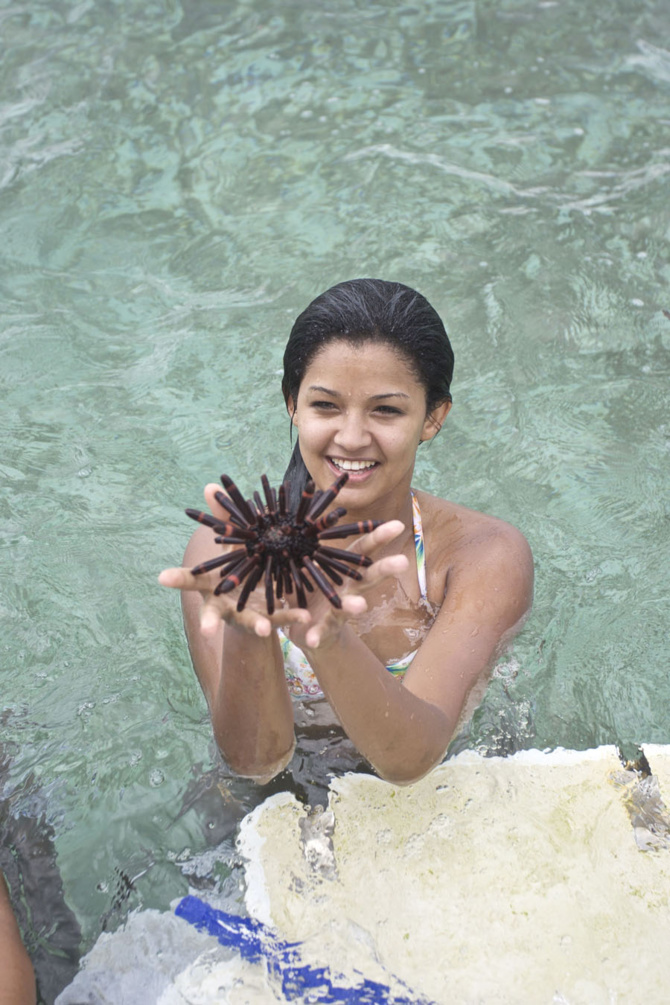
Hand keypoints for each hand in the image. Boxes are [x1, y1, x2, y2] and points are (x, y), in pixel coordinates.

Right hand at [159, 483, 311, 638]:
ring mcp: (245, 616)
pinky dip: (292, 618)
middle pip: (211, 613)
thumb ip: (222, 518)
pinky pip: (282, 618)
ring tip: (266, 629)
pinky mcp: (270, 620)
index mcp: (210, 585)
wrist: (256, 610)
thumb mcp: (230, 546)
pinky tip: (305, 616)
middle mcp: (223, 604)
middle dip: (208, 622)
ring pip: (249, 623)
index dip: (175, 579)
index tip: (161, 577)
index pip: (189, 581)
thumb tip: (209, 485)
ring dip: (258, 626)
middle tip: (205, 630)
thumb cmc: (237, 572)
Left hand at [286, 519, 409, 650]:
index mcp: (345, 571)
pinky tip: (313, 640)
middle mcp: (349, 590)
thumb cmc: (311, 590)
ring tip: (360, 605)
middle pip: (368, 577)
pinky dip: (317, 635)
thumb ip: (310, 546)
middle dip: (384, 569)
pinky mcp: (323, 630)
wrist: (307, 630)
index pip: (364, 550)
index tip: (398, 524)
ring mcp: (338, 611)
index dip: (379, 537)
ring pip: (349, 607)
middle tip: (403, 561)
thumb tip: (308, 514)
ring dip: (354, 606)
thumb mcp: (309, 566)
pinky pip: (320, 632)